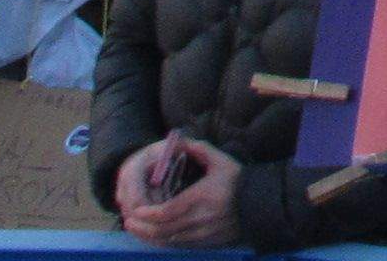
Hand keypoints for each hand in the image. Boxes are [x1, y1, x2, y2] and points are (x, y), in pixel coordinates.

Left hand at [121, 133, 241, 246]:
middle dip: (142, 228)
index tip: (135, 211)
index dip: (148, 214)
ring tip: (136, 230)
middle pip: (163, 230)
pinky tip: (154, 237)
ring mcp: (202, 233)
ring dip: (149, 237)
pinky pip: (178, 246)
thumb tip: (179, 140)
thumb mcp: (221, 161)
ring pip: (168, 241)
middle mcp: (200, 218)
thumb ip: (199, 150)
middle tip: (128, 222)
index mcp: (202, 197)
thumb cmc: (237, 180)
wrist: (259, 203)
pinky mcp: (205, 242)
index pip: (167, 211)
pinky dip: (162, 243)